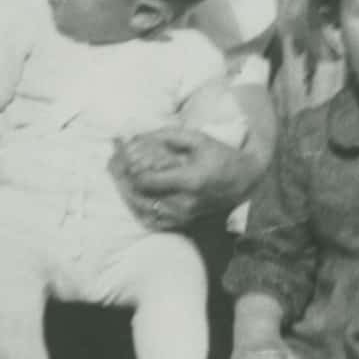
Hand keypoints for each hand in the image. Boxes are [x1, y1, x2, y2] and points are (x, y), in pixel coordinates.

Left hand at [110, 121, 253, 230]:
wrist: (245, 181)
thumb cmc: (220, 156)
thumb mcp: (197, 139)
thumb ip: (166, 136)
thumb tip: (137, 136)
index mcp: (189, 181)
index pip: (146, 181)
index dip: (129, 170)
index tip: (120, 158)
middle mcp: (186, 203)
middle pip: (141, 198)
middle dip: (123, 182)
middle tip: (113, 168)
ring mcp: (185, 216)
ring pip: (144, 211)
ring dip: (128, 196)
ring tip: (119, 180)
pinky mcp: (185, 223)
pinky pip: (154, 221)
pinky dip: (140, 209)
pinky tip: (133, 195)